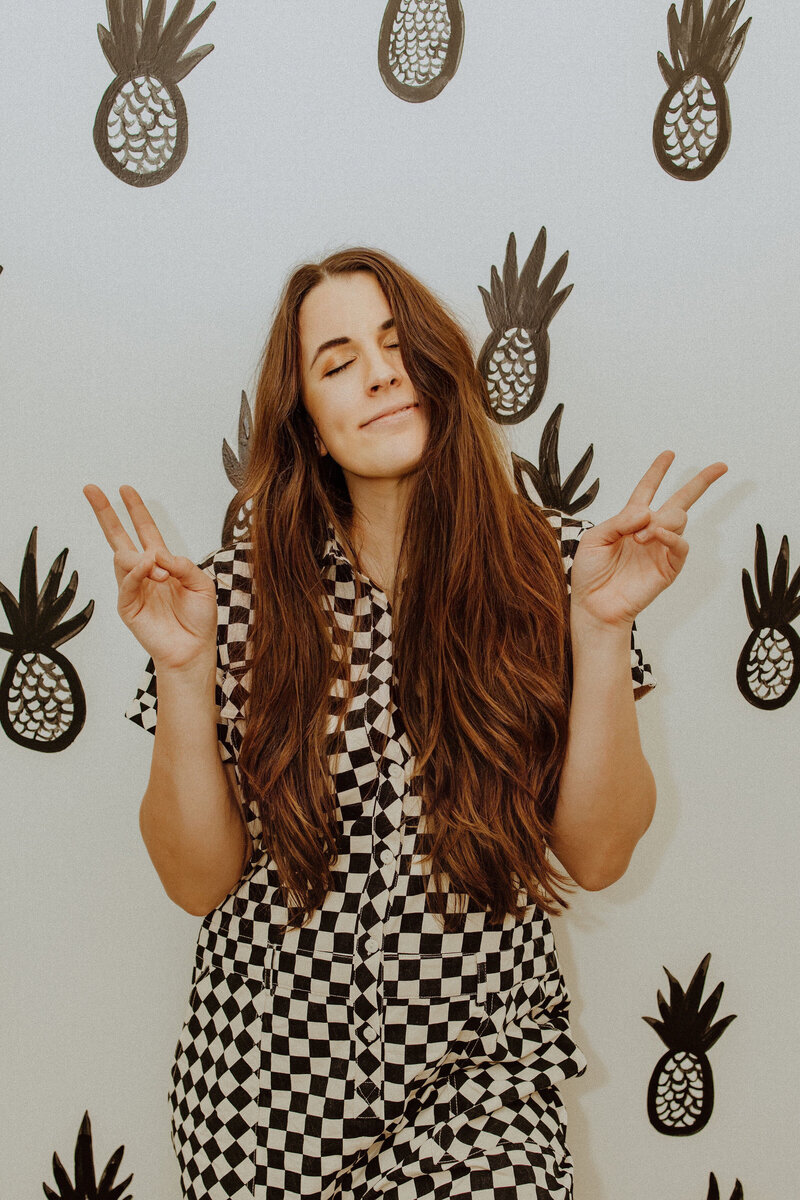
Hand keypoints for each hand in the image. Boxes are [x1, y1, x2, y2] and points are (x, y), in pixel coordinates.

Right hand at [83, 483, 216, 670]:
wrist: (193, 649)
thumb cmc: (198, 619)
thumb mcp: (201, 585)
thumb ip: (182, 565)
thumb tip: (157, 553)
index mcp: (163, 564)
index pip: (145, 531)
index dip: (136, 510)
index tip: (125, 490)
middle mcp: (145, 573)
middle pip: (119, 537)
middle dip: (106, 513)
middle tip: (92, 490)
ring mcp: (133, 588)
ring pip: (123, 558)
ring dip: (142, 559)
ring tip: (161, 573)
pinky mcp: (128, 606)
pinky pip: (126, 584)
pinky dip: (134, 573)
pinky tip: (145, 568)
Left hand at [569, 451, 727, 629]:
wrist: (593, 605)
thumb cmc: (590, 573)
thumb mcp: (594, 539)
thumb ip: (618, 521)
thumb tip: (646, 510)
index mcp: (629, 521)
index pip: (647, 490)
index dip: (657, 472)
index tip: (669, 454)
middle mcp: (649, 532)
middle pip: (680, 501)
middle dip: (700, 482)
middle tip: (720, 466)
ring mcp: (660, 549)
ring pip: (679, 519)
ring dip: (661, 521)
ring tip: (639, 537)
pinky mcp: (668, 568)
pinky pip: (680, 546)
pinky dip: (671, 536)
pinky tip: (655, 535)